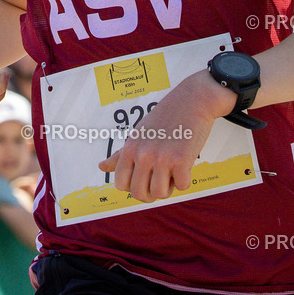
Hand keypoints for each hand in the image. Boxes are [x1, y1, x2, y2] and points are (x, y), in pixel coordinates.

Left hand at [98, 71, 234, 202]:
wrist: (192, 100)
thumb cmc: (165, 117)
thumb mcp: (138, 133)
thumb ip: (121, 154)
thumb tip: (101, 167)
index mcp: (130, 148)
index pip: (121, 185)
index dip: (134, 187)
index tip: (145, 179)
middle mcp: (143, 154)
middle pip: (139, 194)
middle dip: (151, 193)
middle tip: (161, 179)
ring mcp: (162, 158)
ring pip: (160, 194)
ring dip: (169, 187)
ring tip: (173, 170)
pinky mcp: (182, 160)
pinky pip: (182, 186)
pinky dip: (185, 180)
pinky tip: (185, 164)